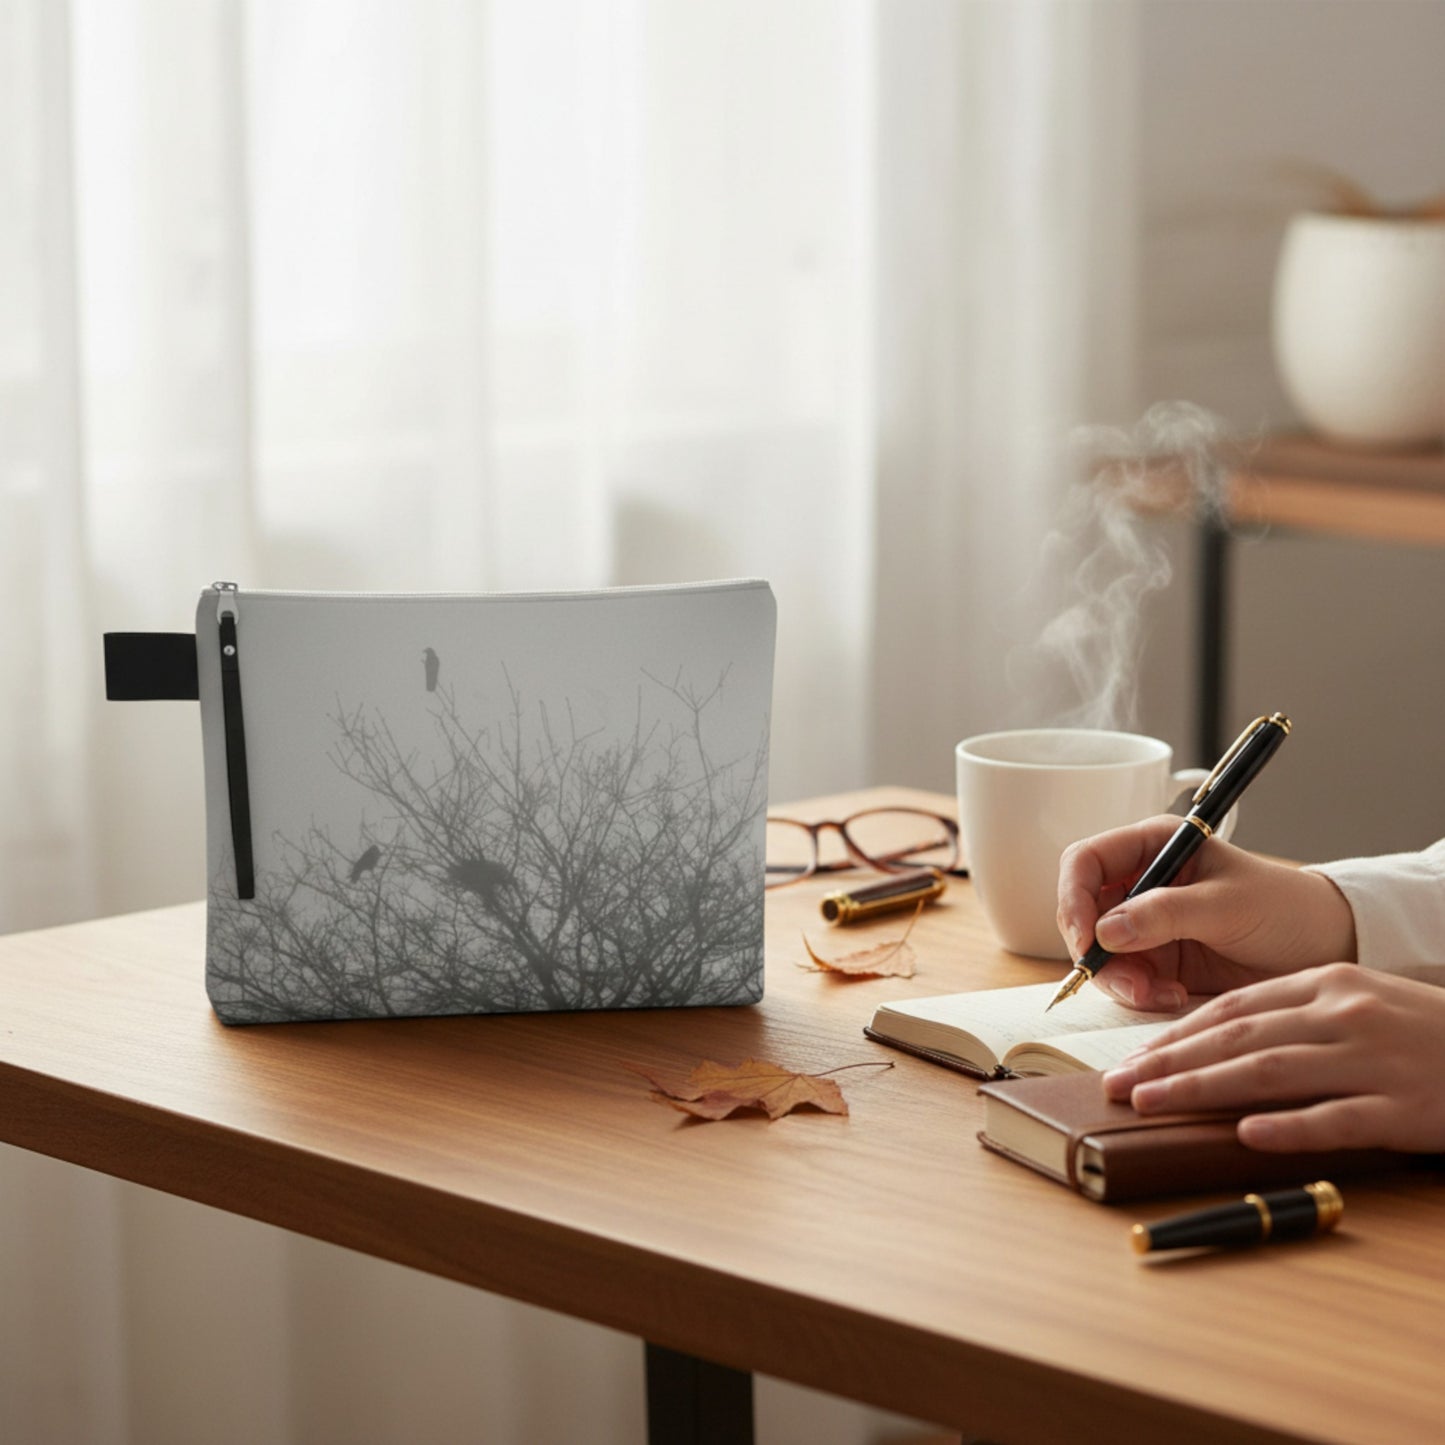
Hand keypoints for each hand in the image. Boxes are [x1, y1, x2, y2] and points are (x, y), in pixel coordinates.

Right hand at [1056, 817, 1356, 1009]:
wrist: (1325, 951)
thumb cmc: (1286, 908)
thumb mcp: (1228, 905)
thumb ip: (1167, 913)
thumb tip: (1106, 930)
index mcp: (1154, 847)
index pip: (1086, 862)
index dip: (1073, 897)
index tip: (1083, 937)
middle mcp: (1141, 884)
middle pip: (1083, 913)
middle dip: (1095, 950)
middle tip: (1123, 980)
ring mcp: (1146, 926)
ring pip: (1099, 953)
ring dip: (1119, 980)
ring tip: (1157, 995)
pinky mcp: (1157, 963)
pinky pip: (1124, 981)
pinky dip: (1139, 995)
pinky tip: (1173, 997)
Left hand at [1102, 964, 1444, 1153]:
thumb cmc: (1428, 1033)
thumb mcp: (1361, 1003)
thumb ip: (1296, 1017)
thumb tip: (1219, 1046)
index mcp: (1328, 984)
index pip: (1234, 1008)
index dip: (1177, 1033)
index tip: (1133, 1057)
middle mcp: (1344, 1015)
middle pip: (1238, 1039)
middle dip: (1170, 1062)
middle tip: (1120, 1085)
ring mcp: (1374, 1060)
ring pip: (1270, 1073)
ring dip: (1201, 1090)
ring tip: (1152, 1104)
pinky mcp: (1404, 1106)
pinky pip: (1335, 1117)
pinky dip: (1287, 1126)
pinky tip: (1244, 1134)